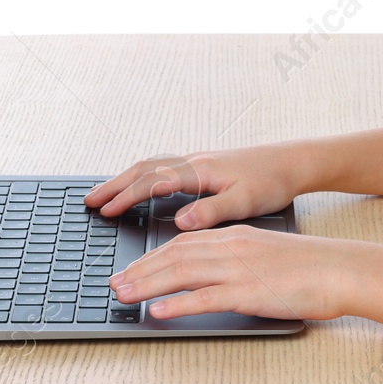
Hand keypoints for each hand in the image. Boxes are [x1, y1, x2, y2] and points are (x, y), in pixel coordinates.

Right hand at [83, 142, 307, 229]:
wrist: (292, 161)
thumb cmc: (272, 181)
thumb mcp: (246, 201)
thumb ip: (212, 211)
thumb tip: (181, 222)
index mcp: (200, 171)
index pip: (153, 182)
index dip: (127, 197)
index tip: (105, 211)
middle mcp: (194, 162)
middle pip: (144, 169)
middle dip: (114, 186)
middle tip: (90, 202)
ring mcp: (197, 162)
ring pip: (151, 166)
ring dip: (125, 179)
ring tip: (105, 195)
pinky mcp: (203, 166)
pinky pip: (162, 167)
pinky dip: (142, 176)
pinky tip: (140, 187)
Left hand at [110, 225, 364, 320]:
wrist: (342, 269)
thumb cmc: (310, 267)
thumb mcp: (266, 254)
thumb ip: (238, 260)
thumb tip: (213, 277)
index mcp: (236, 236)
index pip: (183, 242)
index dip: (152, 255)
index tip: (131, 268)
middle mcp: (232, 248)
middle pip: (174, 255)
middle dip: (139, 269)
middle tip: (114, 283)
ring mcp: (239, 269)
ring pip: (182, 273)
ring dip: (147, 284)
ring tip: (123, 295)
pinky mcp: (249, 292)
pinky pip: (205, 298)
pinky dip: (177, 304)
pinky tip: (158, 311)